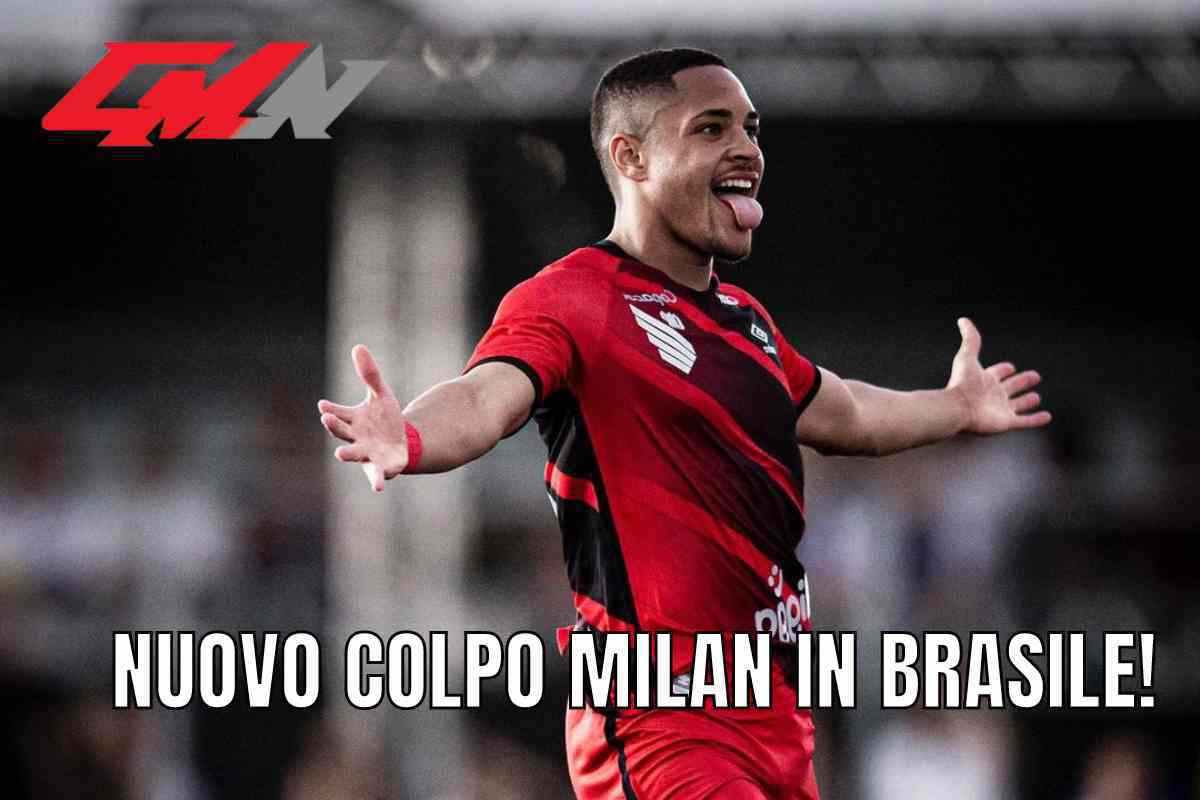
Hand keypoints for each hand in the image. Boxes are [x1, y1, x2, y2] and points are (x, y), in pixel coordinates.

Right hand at [317, 345, 409, 491]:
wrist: (402, 442)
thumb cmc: (385, 419)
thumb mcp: (381, 394)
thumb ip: (370, 374)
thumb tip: (358, 347)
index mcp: (351, 420)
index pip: (337, 413)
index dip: (330, 409)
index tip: (323, 405)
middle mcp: (354, 438)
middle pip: (341, 432)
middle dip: (334, 426)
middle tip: (326, 419)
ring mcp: (366, 453)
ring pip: (353, 454)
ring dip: (346, 453)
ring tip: (340, 453)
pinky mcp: (380, 467)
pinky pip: (377, 475)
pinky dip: (376, 480)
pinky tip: (378, 488)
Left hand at [948, 317, 1051, 434]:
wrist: (958, 407)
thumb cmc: (961, 383)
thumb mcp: (967, 356)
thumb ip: (970, 340)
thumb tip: (963, 321)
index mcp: (985, 379)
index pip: (998, 372)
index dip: (1004, 369)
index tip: (1010, 366)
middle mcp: (993, 394)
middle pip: (1011, 387)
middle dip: (1022, 382)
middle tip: (1034, 376)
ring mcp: (1000, 409)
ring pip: (1018, 404)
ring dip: (1028, 401)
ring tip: (1036, 397)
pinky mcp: (1006, 422)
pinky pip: (1025, 421)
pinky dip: (1036, 419)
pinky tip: (1046, 417)